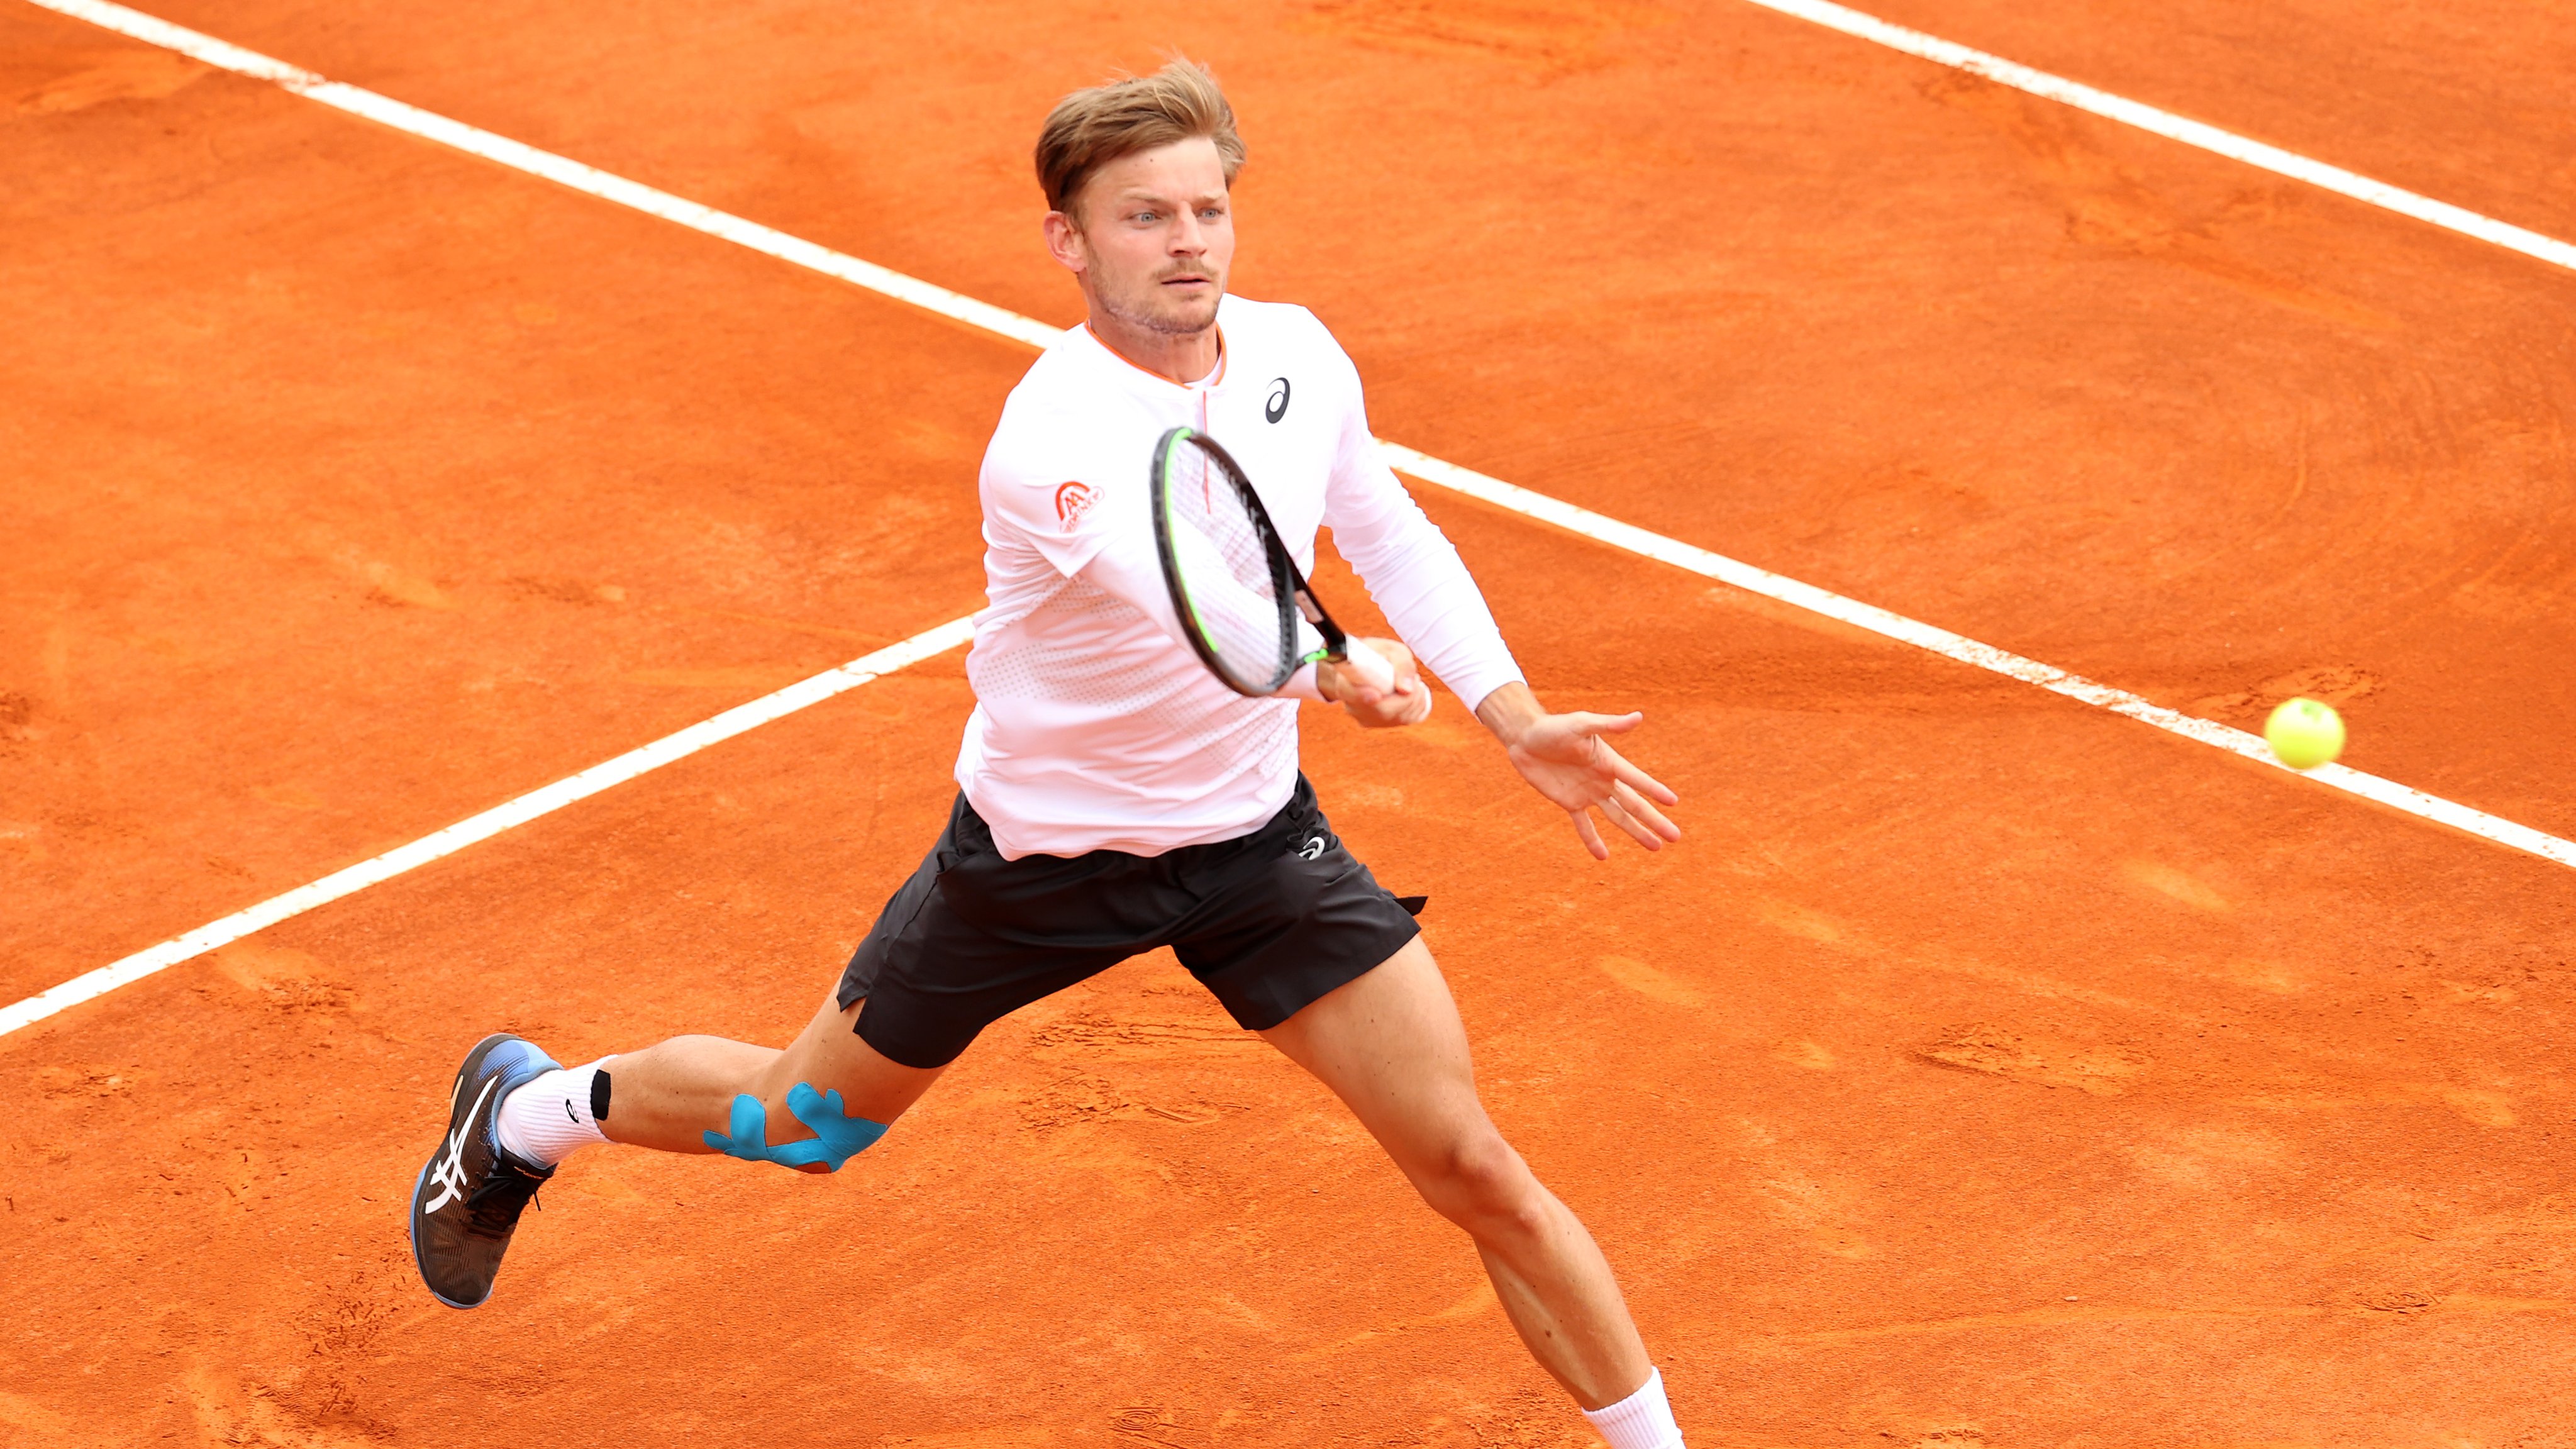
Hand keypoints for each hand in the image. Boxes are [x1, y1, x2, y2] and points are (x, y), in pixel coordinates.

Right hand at [1319, 637, 1432, 727]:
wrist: (1369, 665)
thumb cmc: (1379, 654)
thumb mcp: (1391, 649)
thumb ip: (1401, 664)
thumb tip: (1407, 690)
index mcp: (1345, 682)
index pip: (1349, 693)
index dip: (1362, 696)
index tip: (1375, 695)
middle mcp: (1352, 706)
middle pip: (1383, 711)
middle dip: (1408, 695)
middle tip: (1415, 676)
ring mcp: (1366, 719)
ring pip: (1400, 717)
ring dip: (1416, 697)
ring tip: (1411, 680)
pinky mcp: (1381, 724)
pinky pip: (1409, 720)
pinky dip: (1418, 705)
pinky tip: (1411, 693)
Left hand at [1475, 683, 1680, 858]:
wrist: (1525, 738)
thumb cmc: (1554, 727)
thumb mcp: (1581, 724)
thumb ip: (1609, 725)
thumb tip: (1638, 717)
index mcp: (1610, 762)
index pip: (1638, 781)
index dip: (1655, 791)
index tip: (1674, 803)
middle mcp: (1604, 780)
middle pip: (1634, 805)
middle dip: (1654, 821)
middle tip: (1675, 837)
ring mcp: (1588, 793)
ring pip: (1618, 818)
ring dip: (1636, 832)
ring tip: (1655, 847)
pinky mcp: (1570, 802)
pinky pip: (1584, 825)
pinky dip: (1592, 840)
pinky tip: (1603, 857)